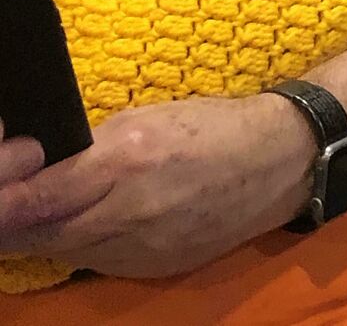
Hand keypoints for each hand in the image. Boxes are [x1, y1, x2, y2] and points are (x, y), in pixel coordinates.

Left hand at [0, 95, 314, 278]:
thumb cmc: (212, 126)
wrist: (276, 163)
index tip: (2, 174)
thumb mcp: (144, 119)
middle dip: (10, 218)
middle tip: (8, 192)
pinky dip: (79, 242)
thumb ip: (86, 148)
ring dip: (40, 231)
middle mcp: (127, 213)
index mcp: (124, 160)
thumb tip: (37, 165)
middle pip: (35, 237)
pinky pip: (95, 261)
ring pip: (61, 253)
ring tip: (39, 205)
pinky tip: (85, 219)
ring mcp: (139, 250)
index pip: (33, 198)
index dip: (2, 195)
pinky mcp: (152, 269)